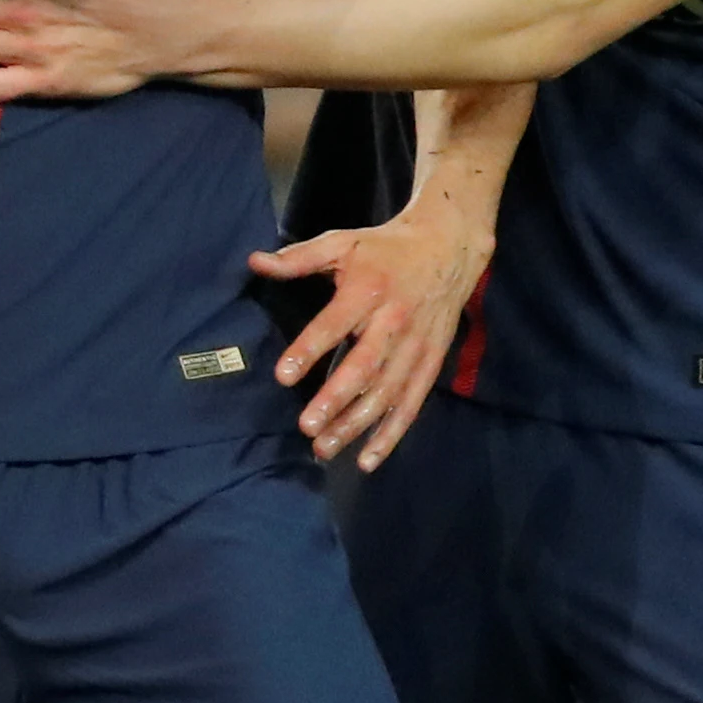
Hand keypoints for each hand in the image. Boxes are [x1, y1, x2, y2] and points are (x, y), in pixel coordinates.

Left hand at [248, 206, 490, 468]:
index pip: (335, 324)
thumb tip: (255, 262)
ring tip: (324, 447)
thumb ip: (298, 258)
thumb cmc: (385, 248)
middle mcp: (394, 322)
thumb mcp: (342, 242)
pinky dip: (391, 434)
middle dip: (335, 399)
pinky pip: (411, 404)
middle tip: (307, 426)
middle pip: (364, 366)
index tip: (283, 375)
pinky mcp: (431, 363)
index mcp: (368, 290)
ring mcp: (416, 346)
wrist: (448, 247)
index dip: (310, 349)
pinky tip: (367, 460)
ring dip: (357, 424)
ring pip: (387, 392)